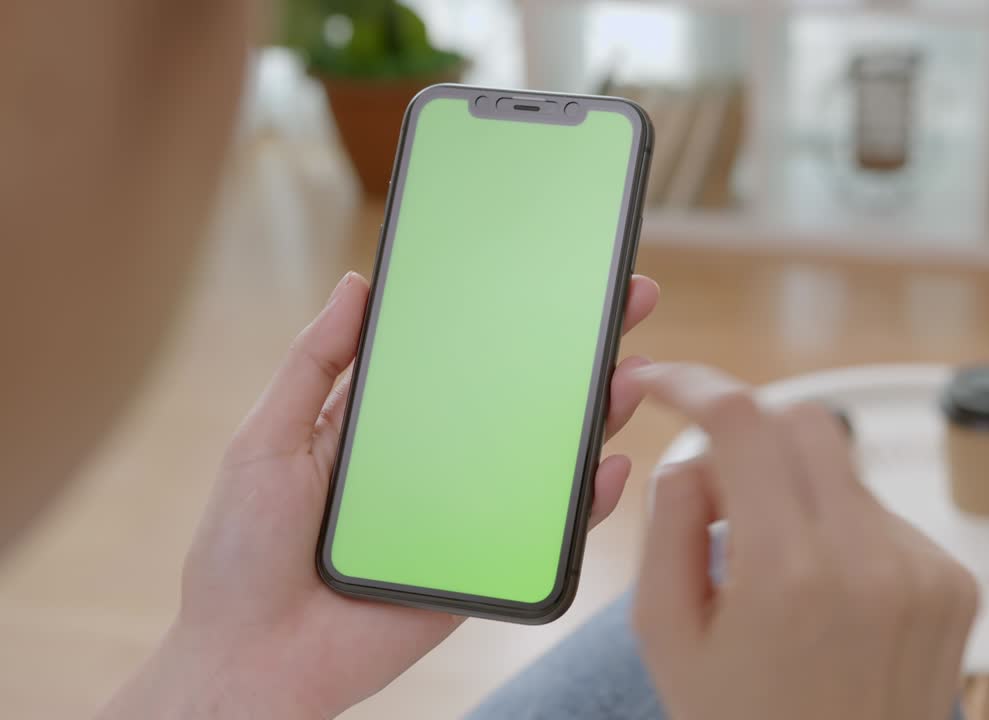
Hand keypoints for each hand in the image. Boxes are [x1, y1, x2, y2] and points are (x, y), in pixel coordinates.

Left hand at [99, 271, 659, 719]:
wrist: (251, 661)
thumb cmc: (240, 554)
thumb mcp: (266, 440)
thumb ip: (313, 364)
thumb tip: (358, 284)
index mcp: (385, 424)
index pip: (458, 355)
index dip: (506, 314)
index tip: (550, 272)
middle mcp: (433, 461)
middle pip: (516, 397)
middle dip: (574, 351)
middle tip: (624, 302)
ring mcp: (461, 513)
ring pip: (541, 458)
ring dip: (594, 415)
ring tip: (630, 373)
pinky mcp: (478, 564)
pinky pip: (541, 531)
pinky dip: (583, 502)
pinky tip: (606, 467)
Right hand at [631, 363, 977, 719]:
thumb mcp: (666, 638)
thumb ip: (668, 526)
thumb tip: (695, 455)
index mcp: (786, 574)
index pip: (743, 424)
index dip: (694, 385)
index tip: (664, 382)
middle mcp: (869, 560)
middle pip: (803, 422)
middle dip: (749, 436)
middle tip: (718, 497)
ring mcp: (923, 570)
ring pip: (842, 469)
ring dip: (796, 491)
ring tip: (774, 576)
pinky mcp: (954, 583)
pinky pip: (882, 515)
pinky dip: (841, 531)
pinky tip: (825, 599)